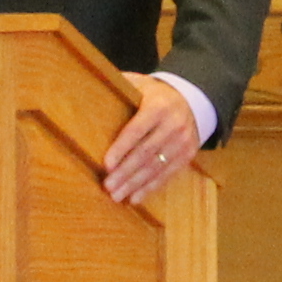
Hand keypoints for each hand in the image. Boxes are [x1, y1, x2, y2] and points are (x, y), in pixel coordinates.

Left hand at [100, 75, 201, 205]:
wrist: (192, 100)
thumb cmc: (155, 94)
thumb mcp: (141, 83)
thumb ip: (121, 85)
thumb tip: (89, 85)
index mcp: (158, 106)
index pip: (137, 130)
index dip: (121, 148)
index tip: (106, 164)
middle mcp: (173, 125)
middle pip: (146, 153)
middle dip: (125, 172)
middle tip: (108, 186)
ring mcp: (182, 142)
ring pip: (156, 167)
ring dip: (135, 184)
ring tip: (117, 196)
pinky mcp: (187, 155)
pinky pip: (167, 175)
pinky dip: (150, 188)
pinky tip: (135, 198)